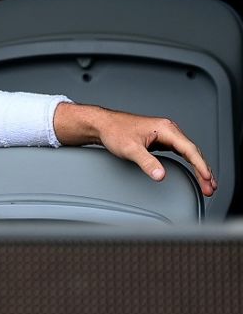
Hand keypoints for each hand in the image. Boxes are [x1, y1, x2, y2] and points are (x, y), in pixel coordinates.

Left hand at [57, 103, 216, 197]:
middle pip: (193, 152)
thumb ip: (147, 162)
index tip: (207, 179)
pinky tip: (195, 172)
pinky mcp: (161, 140)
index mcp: (166, 128)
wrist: (102, 124)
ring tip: (207, 185)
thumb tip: (161, 175)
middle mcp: (169, 130)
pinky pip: (181, 153)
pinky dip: (190, 163)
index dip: (200, 165)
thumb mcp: (130, 149)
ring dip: (199, 168)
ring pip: (189, 153)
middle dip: (204, 171)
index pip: (190, 149)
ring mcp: (166, 134)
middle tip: (210, 189)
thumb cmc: (114, 131)